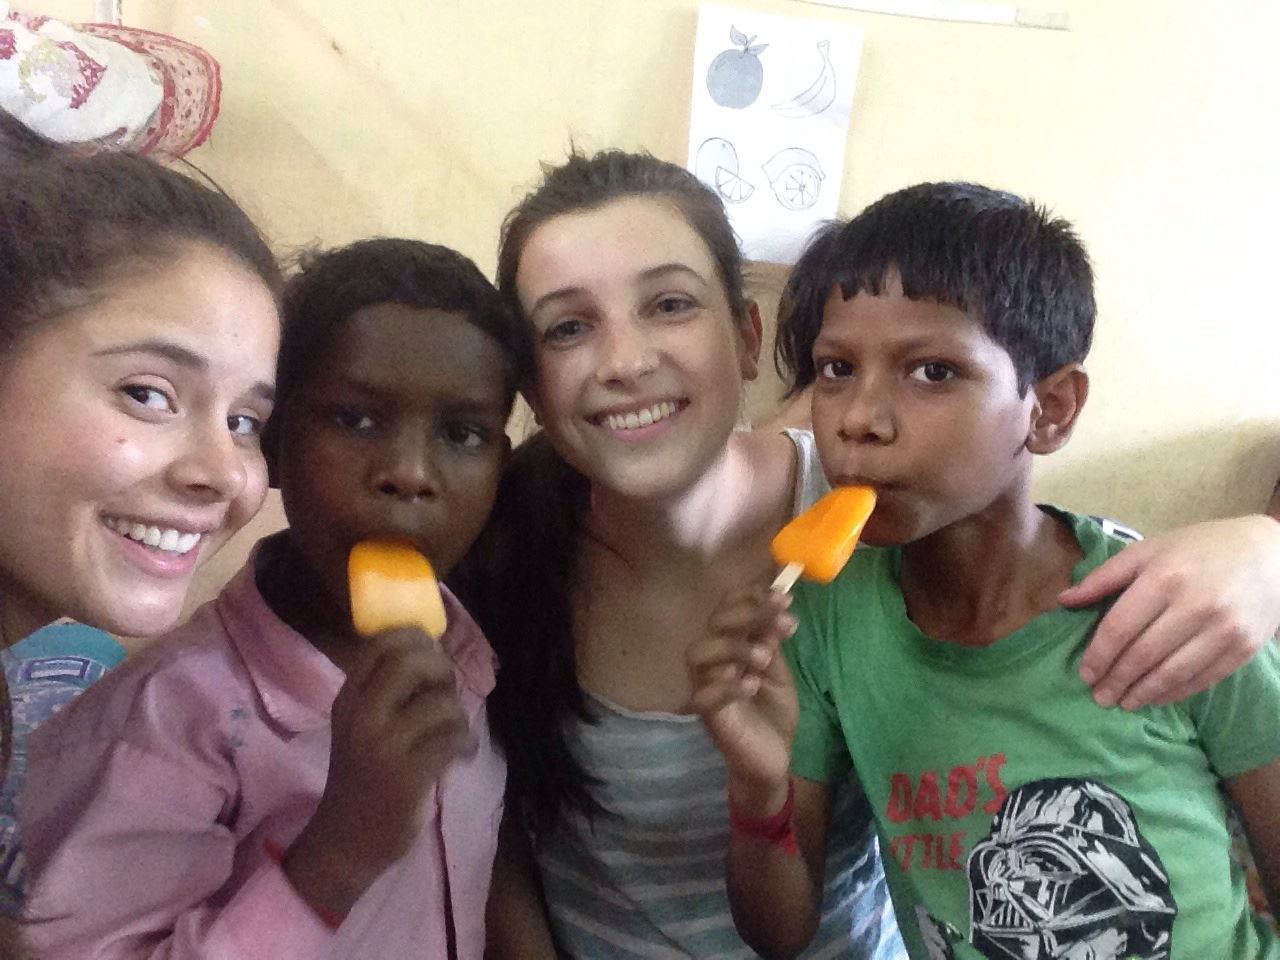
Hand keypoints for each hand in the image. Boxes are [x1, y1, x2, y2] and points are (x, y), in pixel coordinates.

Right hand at [285, 627, 470, 917]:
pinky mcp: (408, 774)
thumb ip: (388, 692)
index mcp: (348, 700)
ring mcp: (384, 745)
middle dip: (441, 669)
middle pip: (412, 661)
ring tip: (454, 733)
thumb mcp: (360, 727)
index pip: (381, 644)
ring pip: (441, 702)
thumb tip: (435, 654)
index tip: (431, 654)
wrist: (345, 842)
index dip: (416, 639)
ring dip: (458, 715)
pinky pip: (453, 737)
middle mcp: (361, 716)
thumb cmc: (361, 780)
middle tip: (446, 691)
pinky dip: (466, 743)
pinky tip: (461, 755)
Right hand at [688, 587, 797, 812]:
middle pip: (714, 624)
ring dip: (734, 647)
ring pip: (700, 653)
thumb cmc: (772, 711)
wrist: (774, 757)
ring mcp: (706, 686)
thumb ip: (772, 642)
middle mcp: (712, 660)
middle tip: (782, 617)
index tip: (784, 596)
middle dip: (749, 614)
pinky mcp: (708, 715)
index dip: (751, 597)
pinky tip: (751, 685)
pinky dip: (727, 685)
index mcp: (729, 644)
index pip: (728, 608)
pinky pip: (704, 694)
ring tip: (766, 657)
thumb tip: (777, 607)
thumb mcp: (779, 671)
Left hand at [1063, 515, 1279, 709]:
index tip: (1085, 674)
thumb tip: (1063, 601)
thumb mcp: (1148, 550)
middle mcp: (1195, 605)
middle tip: (1099, 696)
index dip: (1099, 656)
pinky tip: (1156, 697)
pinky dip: (1175, 692)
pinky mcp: (1244, 648)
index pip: (1120, 628)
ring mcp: (1223, 629)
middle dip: (1116, 679)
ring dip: (1143, 693)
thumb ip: (1104, 577)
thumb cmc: (1198, 549)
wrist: (1270, 555)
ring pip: (1173, 672)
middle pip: (1144, 654)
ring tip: (1123, 702)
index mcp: (1164, 577)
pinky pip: (1202, 678)